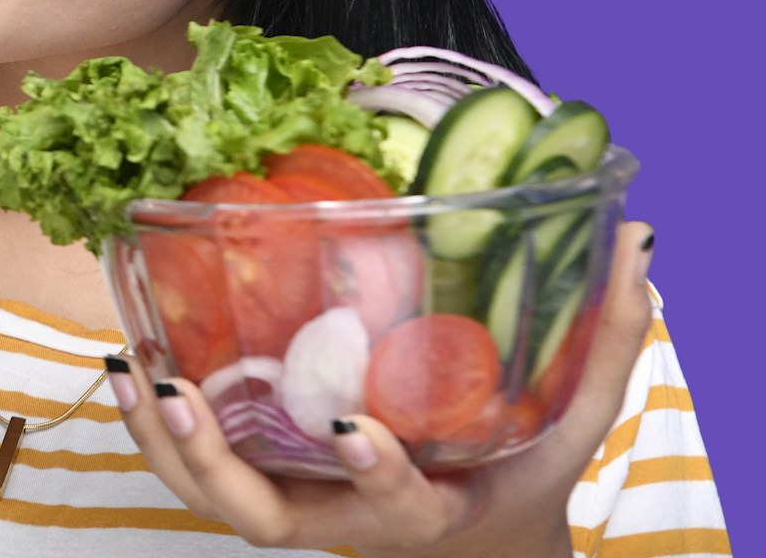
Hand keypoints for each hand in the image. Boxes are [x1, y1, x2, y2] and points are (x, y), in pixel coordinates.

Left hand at [109, 220, 656, 554]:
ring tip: (131, 369)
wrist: (480, 541)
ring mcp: (299, 503)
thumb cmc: (521, 474)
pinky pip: (201, 470)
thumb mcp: (572, 421)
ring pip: (213, 498)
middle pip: (262, 519)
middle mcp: (347, 517)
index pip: (398, 506)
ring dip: (164, 442)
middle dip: (213, 465)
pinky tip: (129, 364)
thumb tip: (640, 242)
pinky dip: (159, 427)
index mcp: (427, 509)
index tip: (353, 427)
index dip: (374, 473)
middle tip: (177, 394)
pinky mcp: (269, 479)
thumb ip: (605, 341)